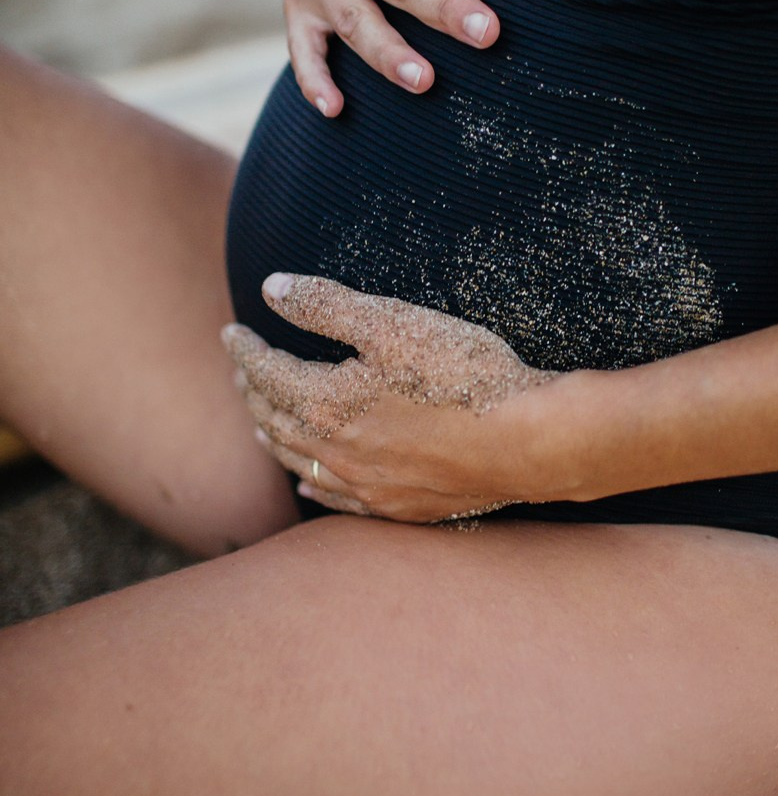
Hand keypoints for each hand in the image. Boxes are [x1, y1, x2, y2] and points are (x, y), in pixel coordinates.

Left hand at [221, 273, 574, 524]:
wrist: (528, 440)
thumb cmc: (462, 374)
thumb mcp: (392, 322)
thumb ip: (326, 305)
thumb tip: (271, 289)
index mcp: (325, 403)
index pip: (266, 372)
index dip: (245, 349)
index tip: (231, 330)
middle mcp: (335, 451)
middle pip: (274, 419)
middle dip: (251, 390)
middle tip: (241, 369)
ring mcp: (366, 486)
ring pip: (299, 461)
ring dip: (273, 437)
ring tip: (258, 422)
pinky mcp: (399, 506)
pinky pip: (337, 499)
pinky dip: (312, 484)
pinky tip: (307, 482)